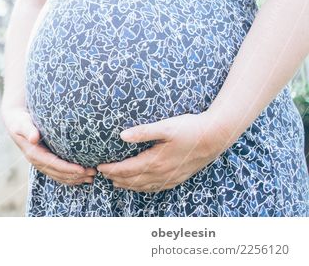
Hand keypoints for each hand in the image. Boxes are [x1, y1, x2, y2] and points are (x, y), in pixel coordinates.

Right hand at [2, 105, 96, 186]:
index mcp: (33, 154)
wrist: (14, 121)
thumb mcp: (22, 123)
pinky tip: (82, 176)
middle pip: (58, 173)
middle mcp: (37, 161)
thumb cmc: (20, 120)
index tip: (82, 169)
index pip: (53, 164)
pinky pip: (58, 173)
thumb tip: (33, 138)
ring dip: (75, 178)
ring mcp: (41, 163)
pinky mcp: (45, 161)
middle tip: (93, 173)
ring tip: (91, 177)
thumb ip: (28, 129)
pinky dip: (70, 177)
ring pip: (60, 176)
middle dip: (76, 175)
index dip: (68, 168)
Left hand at [96, 112, 225, 192]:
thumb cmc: (190, 128)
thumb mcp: (165, 126)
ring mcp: (171, 177)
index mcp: (156, 161)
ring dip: (128, 185)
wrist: (216, 136)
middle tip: (102, 175)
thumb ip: (142, 131)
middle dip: (116, 178)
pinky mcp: (179, 177)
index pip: (127, 169)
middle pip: (133, 180)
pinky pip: (157, 187)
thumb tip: (121, 135)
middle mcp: (162, 173)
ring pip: (144, 186)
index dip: (111, 169)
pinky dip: (144, 188)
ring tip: (115, 182)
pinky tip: (141, 185)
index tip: (99, 167)